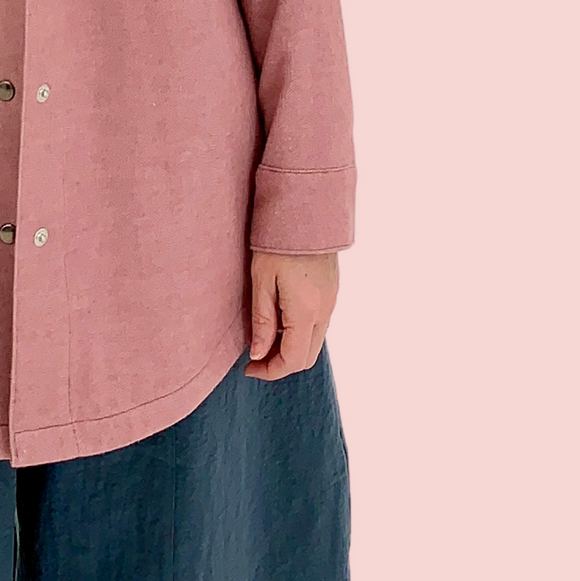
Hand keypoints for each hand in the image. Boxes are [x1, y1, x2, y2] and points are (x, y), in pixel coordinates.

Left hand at [244, 251, 338, 379]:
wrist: (305, 209)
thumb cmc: (278, 241)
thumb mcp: (262, 281)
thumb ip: (263, 322)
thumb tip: (258, 354)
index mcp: (306, 312)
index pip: (293, 360)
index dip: (270, 371)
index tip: (248, 368)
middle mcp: (325, 311)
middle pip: (307, 357)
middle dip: (281, 365)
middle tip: (255, 358)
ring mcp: (332, 301)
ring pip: (314, 342)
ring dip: (290, 349)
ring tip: (263, 338)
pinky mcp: (332, 292)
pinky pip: (318, 325)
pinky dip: (299, 333)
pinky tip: (279, 319)